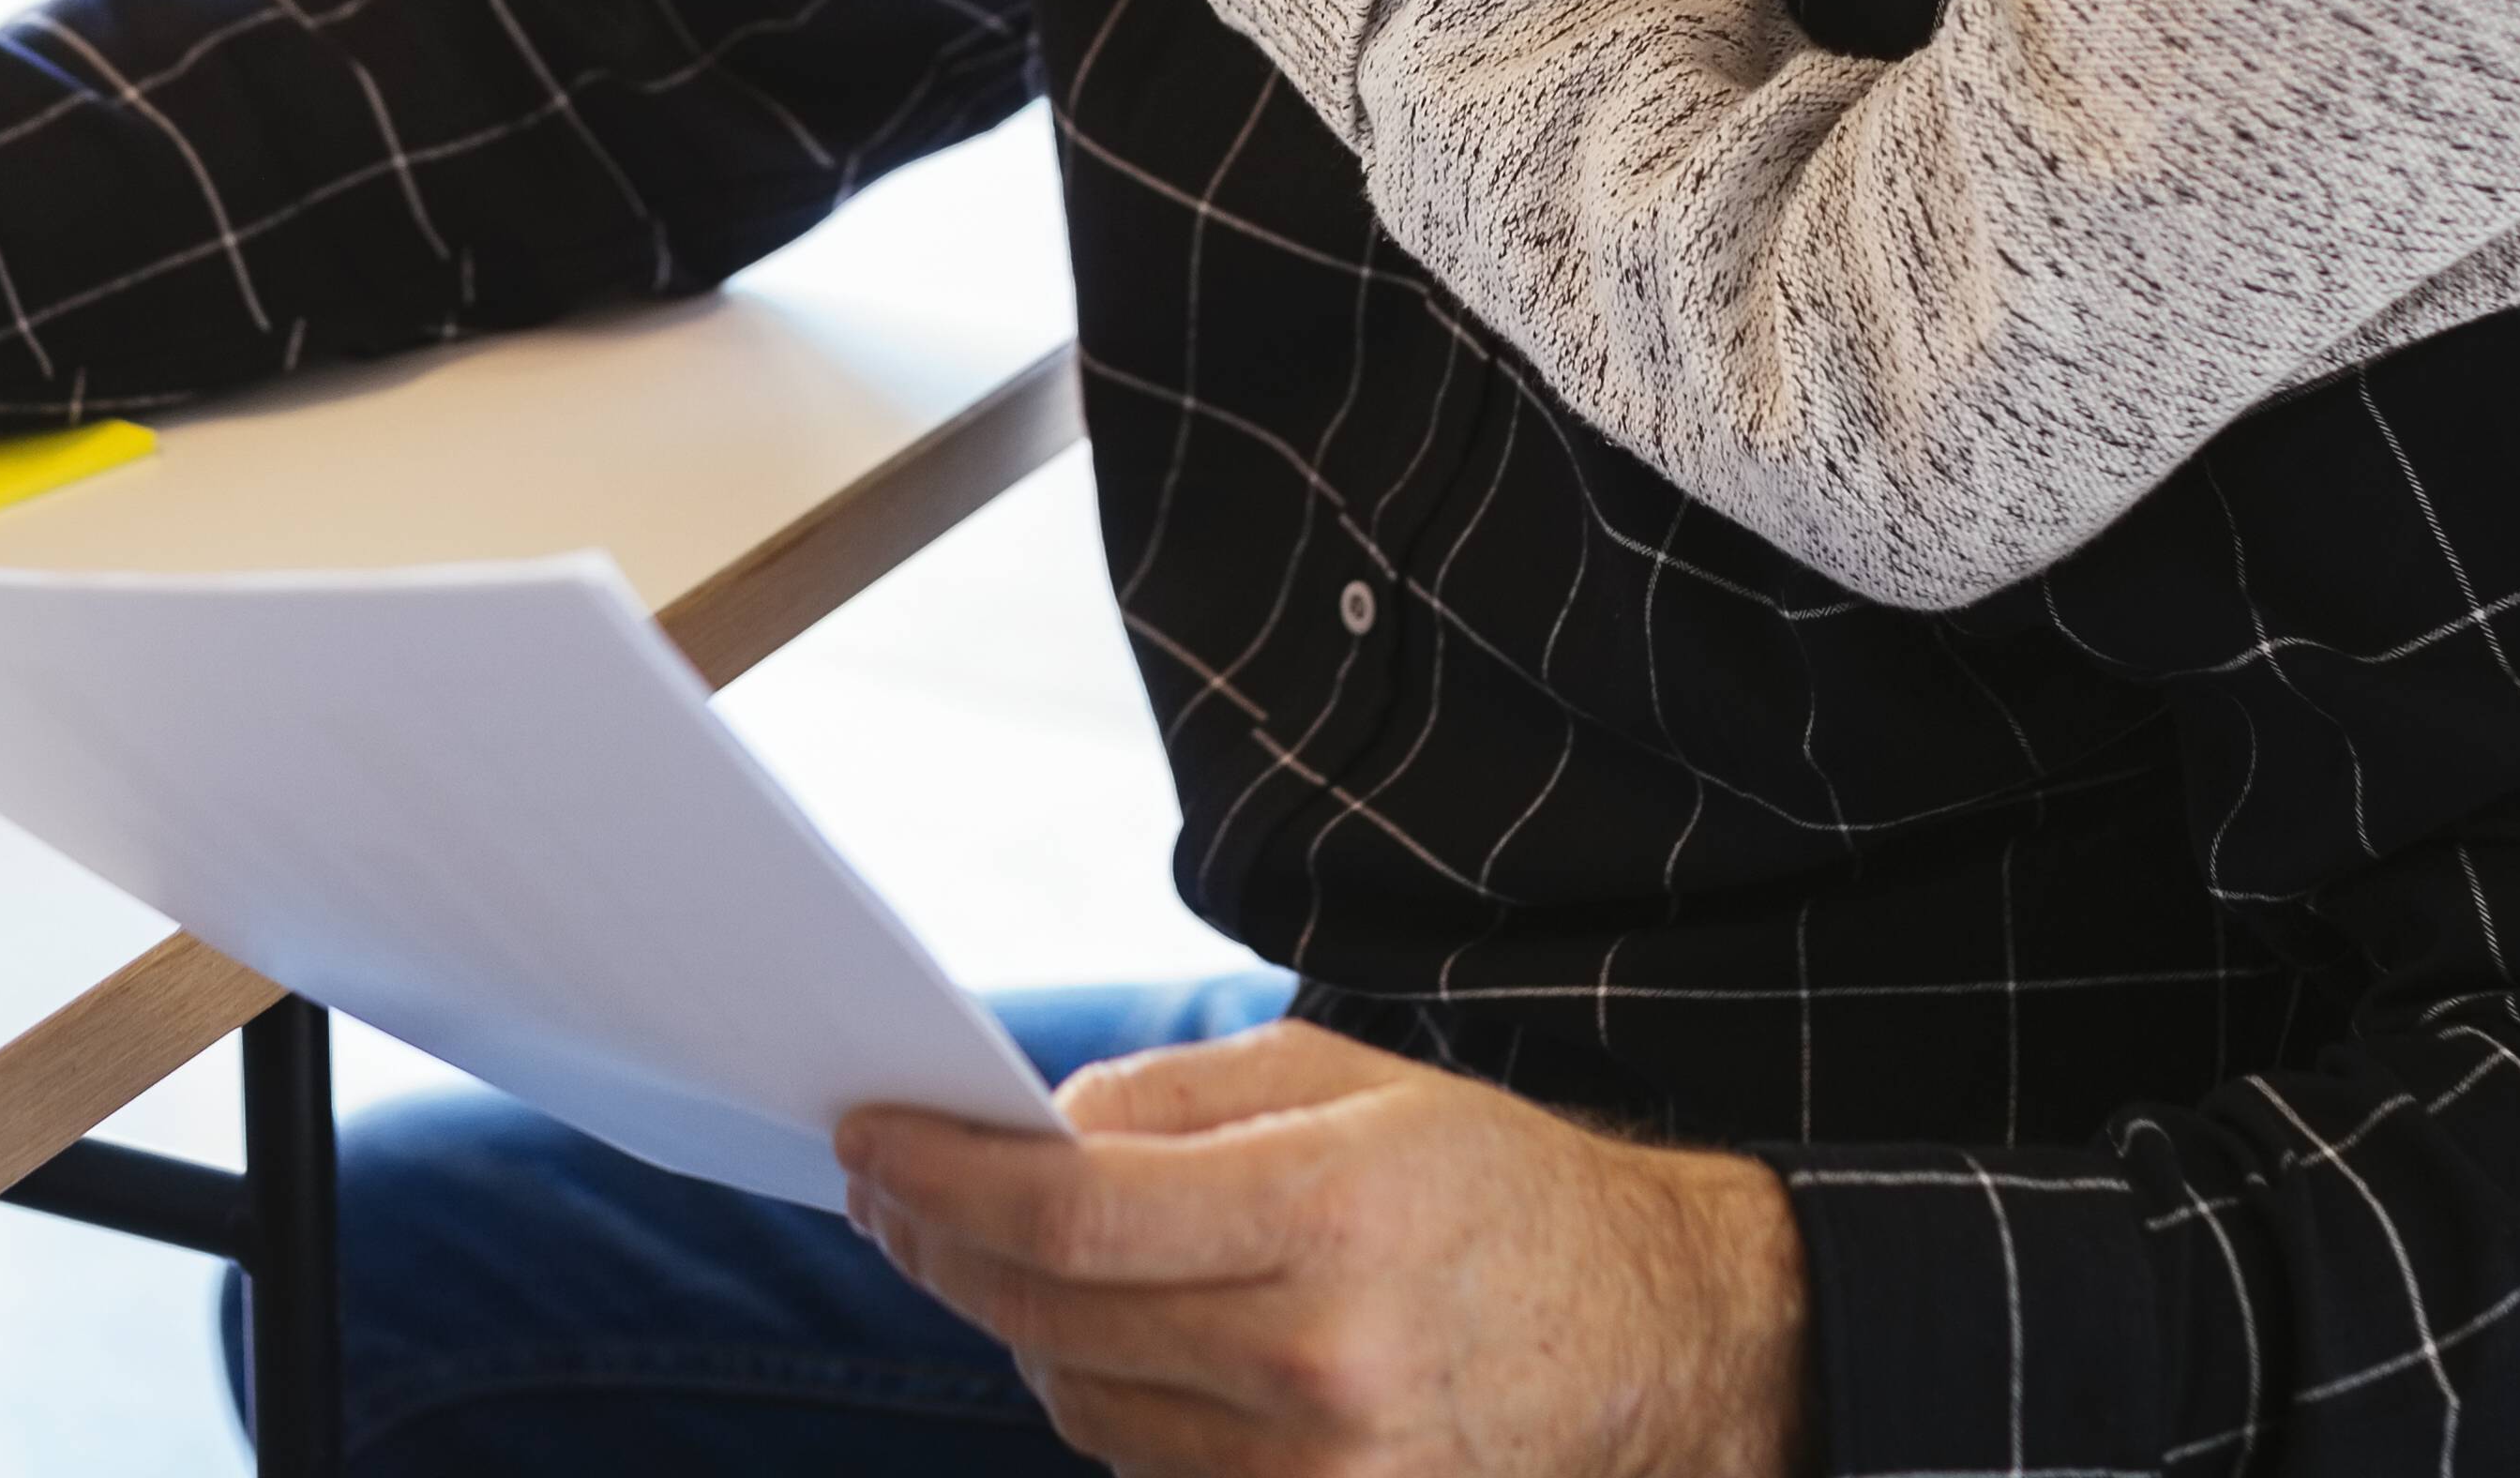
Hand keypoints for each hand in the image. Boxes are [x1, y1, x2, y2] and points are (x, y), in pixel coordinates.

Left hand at [839, 1019, 1805, 1477]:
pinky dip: (1100, 1401)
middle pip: (1049, 1317)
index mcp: (1327, 1214)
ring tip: (994, 1249)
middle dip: (941, 1246)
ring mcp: (1323, 1473)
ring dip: (1013, 1326)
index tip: (866, 1141)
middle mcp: (1319, 1360)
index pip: (1070, 1209)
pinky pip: (1148, 1474)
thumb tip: (1036, 1125)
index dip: (942, 1178)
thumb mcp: (1348, 1080)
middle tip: (887, 1190)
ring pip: (1083, 1407)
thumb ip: (1179, 1099)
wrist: (1653, 1342)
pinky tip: (1088, 1337)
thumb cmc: (1490, 1189)